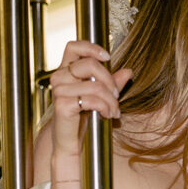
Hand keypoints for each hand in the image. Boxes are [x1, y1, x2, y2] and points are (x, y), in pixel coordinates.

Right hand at [49, 41, 131, 156]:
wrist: (71, 141)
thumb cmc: (83, 117)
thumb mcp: (100, 96)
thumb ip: (112, 83)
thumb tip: (128, 71)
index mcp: (66, 71)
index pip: (74, 47)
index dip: (91, 48)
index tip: (107, 57)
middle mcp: (59, 77)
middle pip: (90, 65)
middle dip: (110, 81)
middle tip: (117, 95)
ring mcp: (59, 91)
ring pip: (95, 86)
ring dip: (111, 100)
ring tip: (114, 111)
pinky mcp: (62, 105)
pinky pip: (92, 100)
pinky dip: (105, 108)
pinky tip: (108, 115)